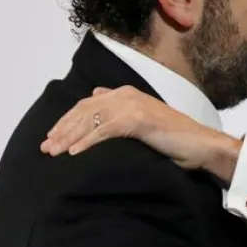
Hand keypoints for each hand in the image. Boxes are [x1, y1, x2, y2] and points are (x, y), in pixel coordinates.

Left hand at [40, 85, 241, 179]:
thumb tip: (96, 97)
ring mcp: (132, 105)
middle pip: (84, 110)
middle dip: (62, 129)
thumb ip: (121, 110)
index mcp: (126, 93)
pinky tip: (74, 152)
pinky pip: (104, 130)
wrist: (201, 145)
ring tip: (53, 152)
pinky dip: (87, 141)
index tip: (52, 136)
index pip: (87, 104)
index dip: (67, 120)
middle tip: (45, 147)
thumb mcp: (145, 120)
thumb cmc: (175, 139)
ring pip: (91, 120)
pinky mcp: (137, 119)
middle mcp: (126, 95)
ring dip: (69, 136)